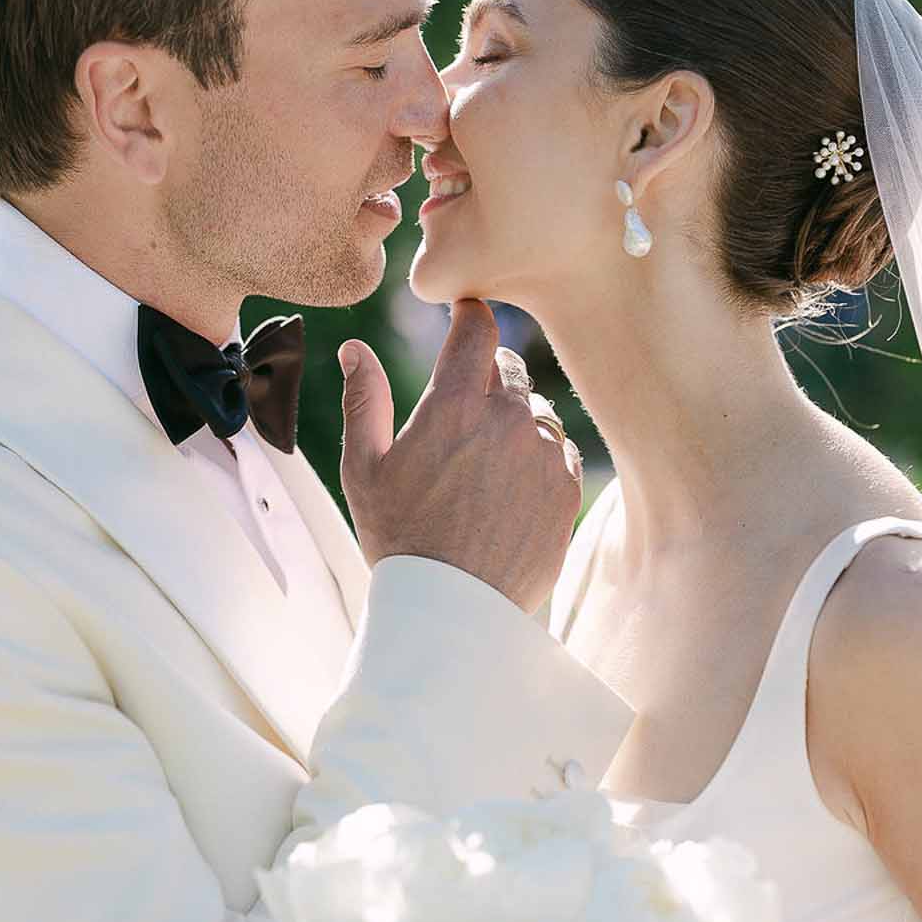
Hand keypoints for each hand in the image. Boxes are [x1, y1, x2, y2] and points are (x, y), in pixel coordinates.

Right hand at [338, 298, 583, 614]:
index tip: (466, 312)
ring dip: (515, 421)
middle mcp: (507, 420)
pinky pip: (559, 452)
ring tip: (483, 463)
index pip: (477, 329)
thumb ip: (364, 399)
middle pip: (511, 367)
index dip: (471, 313)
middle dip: (489, 374)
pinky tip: (510, 490)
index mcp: (455, 405)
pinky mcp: (567, 489)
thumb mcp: (364, 468)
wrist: (453, 609)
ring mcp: (543, 454)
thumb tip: (355, 348)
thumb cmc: (399, 538)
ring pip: (536, 412)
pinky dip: (538, 458)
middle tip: (464, 407)